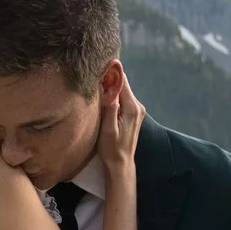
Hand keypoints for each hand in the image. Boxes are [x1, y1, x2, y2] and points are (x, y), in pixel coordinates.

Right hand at [97, 70, 144, 187]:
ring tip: (96, 86)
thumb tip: (110, 87)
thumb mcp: (108, 129)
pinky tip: (104, 98)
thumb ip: (110, 108)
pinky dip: (114, 95)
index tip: (98, 66)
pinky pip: (123, 98)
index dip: (110, 72)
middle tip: (93, 76)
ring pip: (122, 90)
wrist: (121, 163)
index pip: (122, 80)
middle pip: (122, 83)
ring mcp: (137, 110)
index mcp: (132, 108)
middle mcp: (137, 106)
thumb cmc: (111, 149)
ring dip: (110, 88)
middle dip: (109, 79)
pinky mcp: (133, 113)